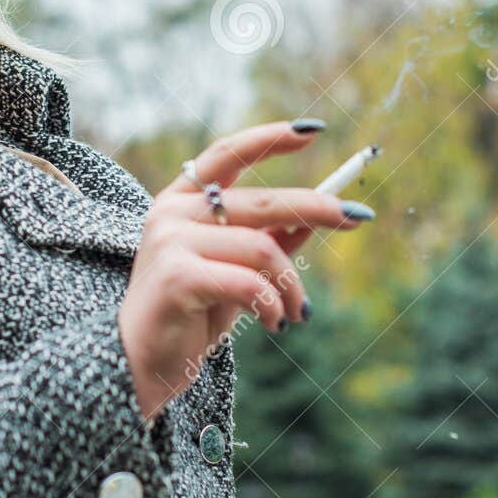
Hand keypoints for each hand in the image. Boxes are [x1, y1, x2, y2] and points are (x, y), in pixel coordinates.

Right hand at [117, 119, 370, 422]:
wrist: (140, 366)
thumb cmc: (188, 317)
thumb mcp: (236, 274)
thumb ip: (268, 242)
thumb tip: (316, 216)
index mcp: (180, 202)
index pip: (226, 153)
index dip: (270, 138)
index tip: (314, 131)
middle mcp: (171, 213)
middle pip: (261, 199)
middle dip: (317, 207)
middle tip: (357, 218)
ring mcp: (171, 241)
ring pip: (263, 248)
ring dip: (293, 285)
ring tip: (297, 313)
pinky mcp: (177, 276)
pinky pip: (250, 282)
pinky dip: (274, 305)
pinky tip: (275, 323)